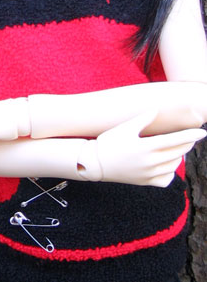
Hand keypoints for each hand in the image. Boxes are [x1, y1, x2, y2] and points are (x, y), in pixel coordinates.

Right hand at [78, 111, 205, 186]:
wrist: (96, 163)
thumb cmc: (109, 141)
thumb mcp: (125, 127)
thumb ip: (143, 119)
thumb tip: (157, 110)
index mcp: (146, 147)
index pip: (174, 141)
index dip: (190, 136)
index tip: (202, 132)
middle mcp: (150, 163)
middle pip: (177, 153)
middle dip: (187, 144)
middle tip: (192, 136)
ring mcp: (148, 175)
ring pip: (173, 166)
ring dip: (179, 156)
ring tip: (178, 147)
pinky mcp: (145, 182)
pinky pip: (166, 179)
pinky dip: (170, 171)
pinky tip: (167, 163)